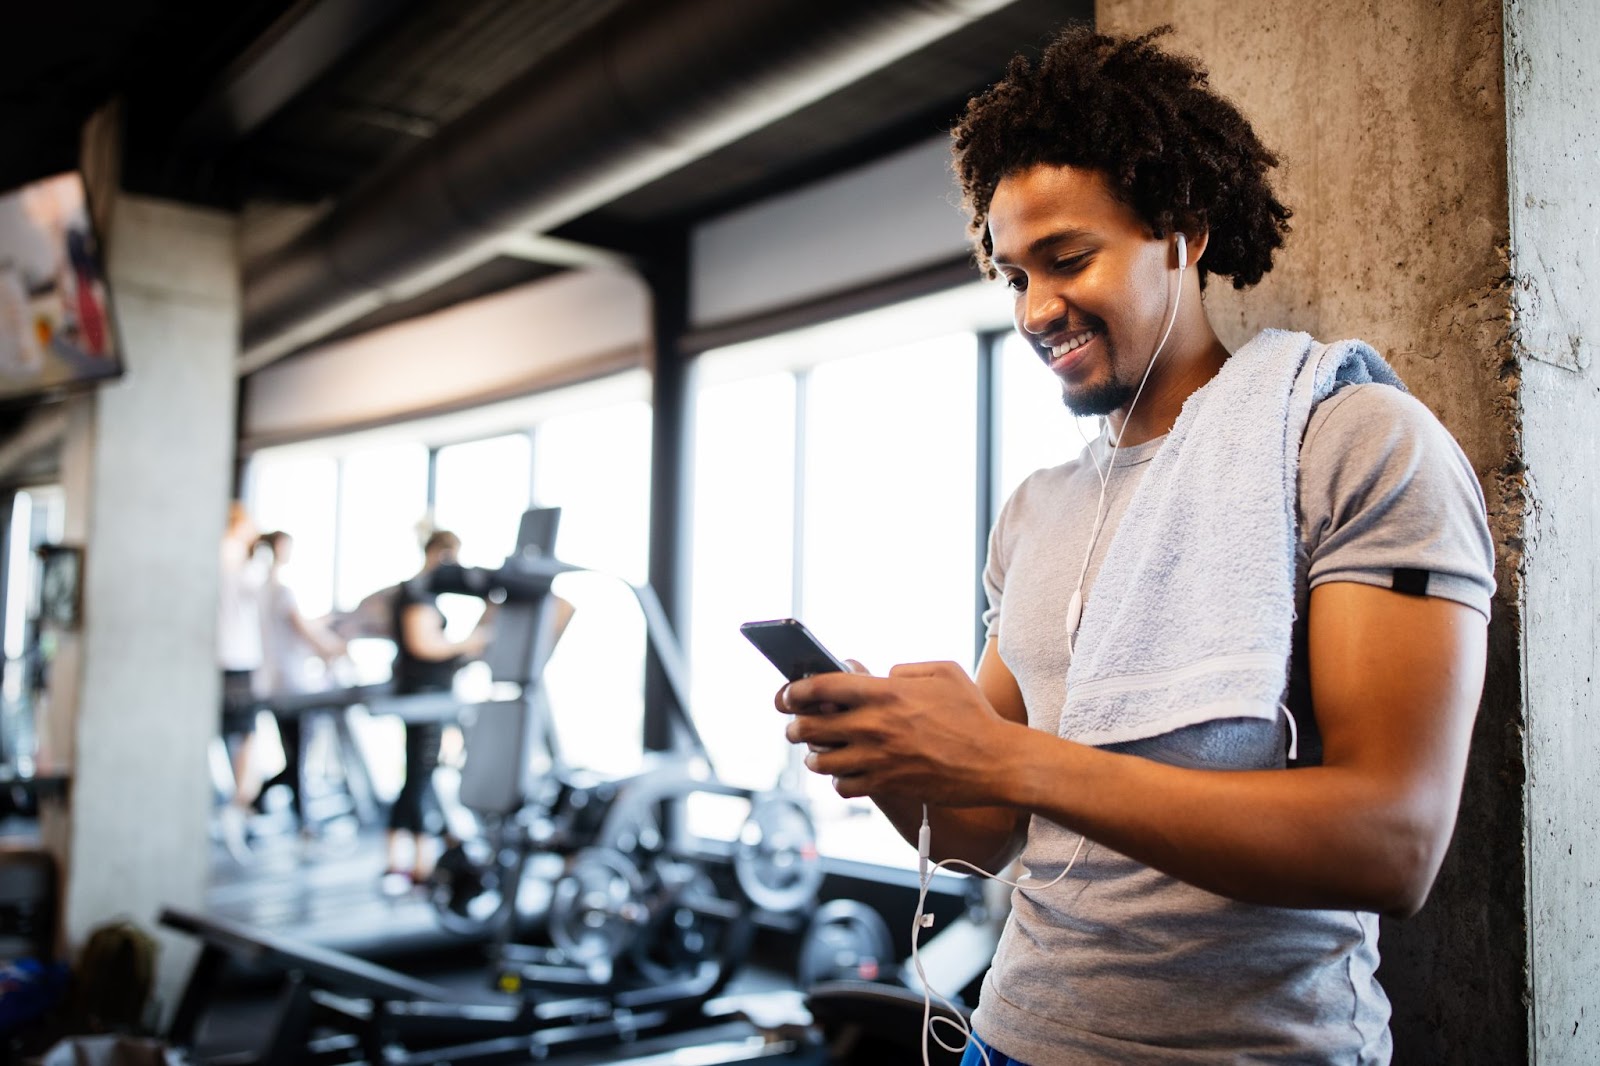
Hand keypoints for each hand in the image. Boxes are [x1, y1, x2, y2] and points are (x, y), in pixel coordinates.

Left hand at [777, 661, 1021, 805]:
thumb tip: (882, 675)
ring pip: (821, 761)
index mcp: (884, 692)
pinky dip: (839, 780)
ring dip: (814, 756)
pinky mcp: (887, 785)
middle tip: (796, 726)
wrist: (996, 762)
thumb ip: (906, 669)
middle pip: (810, 727)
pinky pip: (843, 786)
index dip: (795, 690)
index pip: (820, 688)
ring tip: (818, 752)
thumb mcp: (944, 672)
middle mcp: (874, 725)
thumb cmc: (974, 714)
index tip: (787, 695)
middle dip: (796, 726)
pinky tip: (845, 773)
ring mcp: (878, 758)